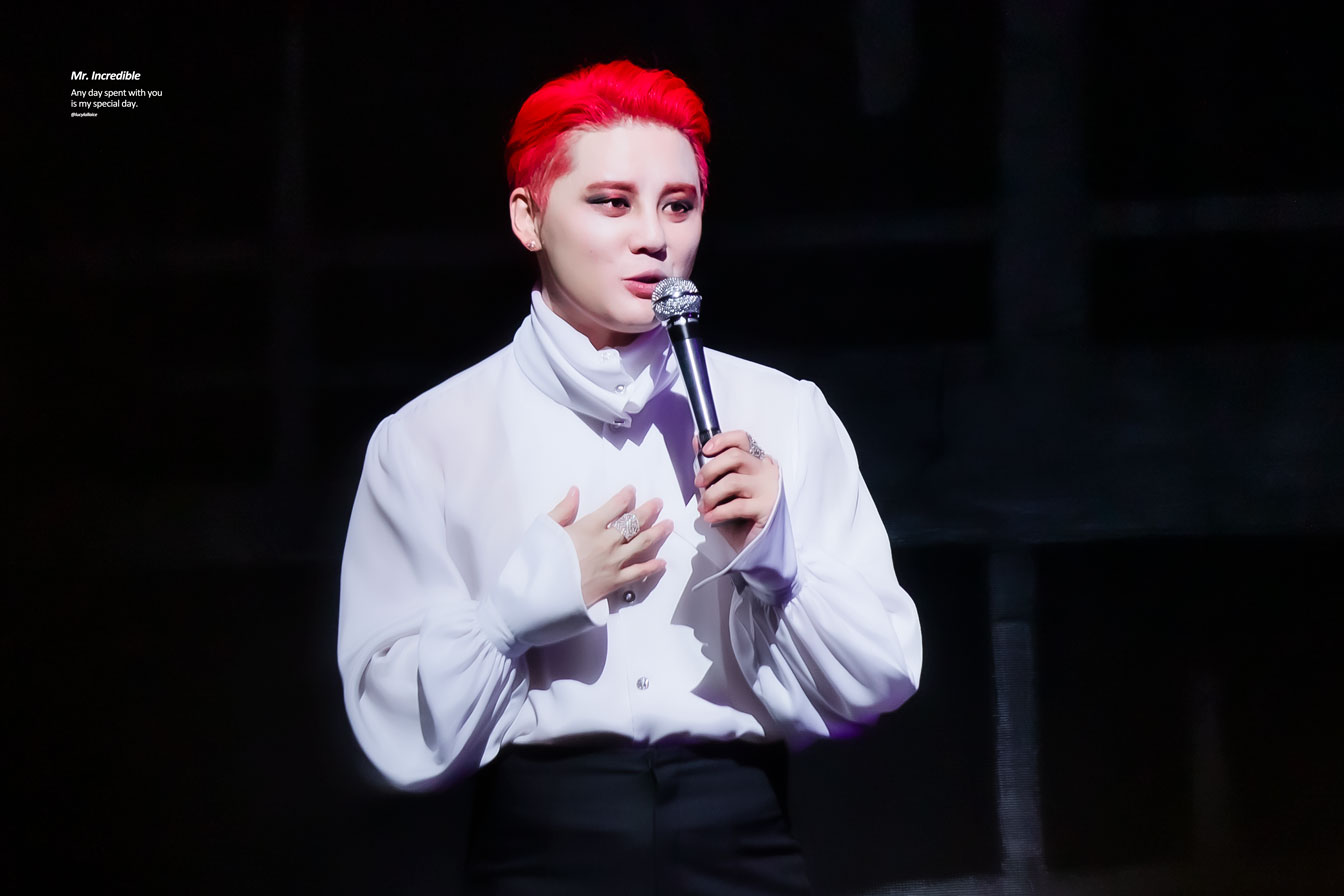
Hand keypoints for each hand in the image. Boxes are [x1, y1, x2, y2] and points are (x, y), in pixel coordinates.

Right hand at [548, 485, 672, 606]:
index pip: (614, 507)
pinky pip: (638, 573)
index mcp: (590, 527)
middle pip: (634, 523)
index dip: (625, 497)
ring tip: (668, 524)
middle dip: (648, 511)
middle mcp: (607, 543)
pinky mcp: (615, 582)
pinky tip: (661, 563)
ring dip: (657, 533)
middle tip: (658, 503)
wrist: (542, 596)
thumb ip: (563, 509)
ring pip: (642, 544)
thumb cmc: (540, 563)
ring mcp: (614, 563)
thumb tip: (575, 491)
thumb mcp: (545, 529)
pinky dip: (651, 567)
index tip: (631, 491)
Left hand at [694, 431, 779, 553]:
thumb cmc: (740, 513)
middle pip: (734, 457)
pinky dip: (718, 512)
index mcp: (756, 461)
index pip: (741, 439)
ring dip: (711, 495)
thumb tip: (696, 442)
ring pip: (733, 481)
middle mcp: (765, 471)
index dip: (722, 440)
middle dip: (709, 469)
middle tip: (698, 483)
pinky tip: (711, 517)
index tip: (705, 450)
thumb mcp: (724, 486)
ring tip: (704, 507)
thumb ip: (713, 465)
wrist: (757, 544)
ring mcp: (768, 489)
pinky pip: (737, 506)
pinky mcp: (767, 508)